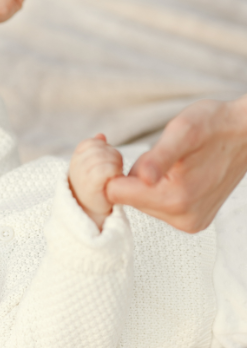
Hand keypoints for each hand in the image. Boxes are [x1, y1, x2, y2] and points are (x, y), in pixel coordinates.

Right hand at [69, 134, 123, 230]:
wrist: (91, 213)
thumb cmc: (95, 188)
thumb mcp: (93, 166)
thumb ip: (96, 150)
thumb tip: (101, 135)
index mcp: (76, 157)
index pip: (93, 142)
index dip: (104, 150)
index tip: (105, 163)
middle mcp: (75, 164)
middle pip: (102, 149)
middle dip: (112, 157)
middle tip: (113, 172)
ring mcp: (81, 174)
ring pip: (106, 157)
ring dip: (115, 166)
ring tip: (113, 177)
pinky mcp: (90, 184)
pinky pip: (106, 170)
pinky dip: (113, 174)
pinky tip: (113, 182)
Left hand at [106, 97, 246, 232]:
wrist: (246, 133)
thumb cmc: (213, 125)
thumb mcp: (182, 131)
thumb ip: (159, 157)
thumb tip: (142, 177)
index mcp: (175, 199)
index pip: (115, 193)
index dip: (116, 171)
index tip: (136, 155)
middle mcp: (182, 219)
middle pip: (128, 199)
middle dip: (137, 176)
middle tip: (161, 157)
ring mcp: (189, 222)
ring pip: (142, 202)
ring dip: (148, 183)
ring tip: (173, 165)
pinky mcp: (192, 222)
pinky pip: (158, 206)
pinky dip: (159, 189)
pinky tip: (178, 175)